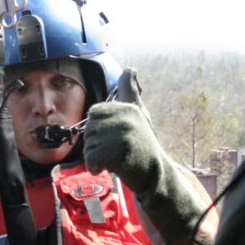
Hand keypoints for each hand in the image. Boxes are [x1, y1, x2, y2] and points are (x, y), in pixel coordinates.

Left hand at [84, 99, 207, 244]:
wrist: (156, 175)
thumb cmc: (143, 145)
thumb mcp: (139, 115)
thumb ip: (130, 93)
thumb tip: (130, 69)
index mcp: (128, 107)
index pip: (94, 113)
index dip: (96, 129)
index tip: (109, 139)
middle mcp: (127, 117)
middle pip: (89, 130)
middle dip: (93, 145)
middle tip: (109, 154)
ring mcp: (124, 134)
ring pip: (89, 146)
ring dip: (94, 159)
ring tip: (110, 162)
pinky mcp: (120, 153)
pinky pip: (93, 158)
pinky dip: (95, 167)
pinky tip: (105, 169)